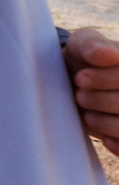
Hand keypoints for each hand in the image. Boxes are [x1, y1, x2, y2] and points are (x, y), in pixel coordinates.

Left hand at [66, 29, 118, 154]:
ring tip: (87, 116)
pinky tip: (106, 140)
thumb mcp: (82, 45)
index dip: (107, 79)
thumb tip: (107, 54)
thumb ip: (91, 45)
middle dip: (105, 101)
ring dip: (110, 124)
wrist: (75, 84)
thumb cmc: (83, 61)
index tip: (80, 79)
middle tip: (81, 97)